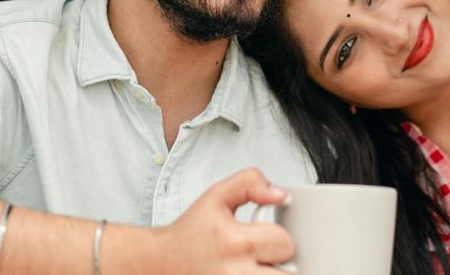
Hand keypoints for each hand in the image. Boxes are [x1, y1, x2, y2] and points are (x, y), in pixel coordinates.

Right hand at [152, 168, 294, 274]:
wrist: (160, 262)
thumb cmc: (190, 233)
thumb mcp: (216, 197)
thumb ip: (250, 183)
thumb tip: (280, 195)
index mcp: (235, 243)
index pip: (285, 242)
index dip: (279, 238)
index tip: (264, 238)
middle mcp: (235, 273)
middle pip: (289, 274)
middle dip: (280, 264)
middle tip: (261, 257)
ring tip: (256, 267)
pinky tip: (246, 273)